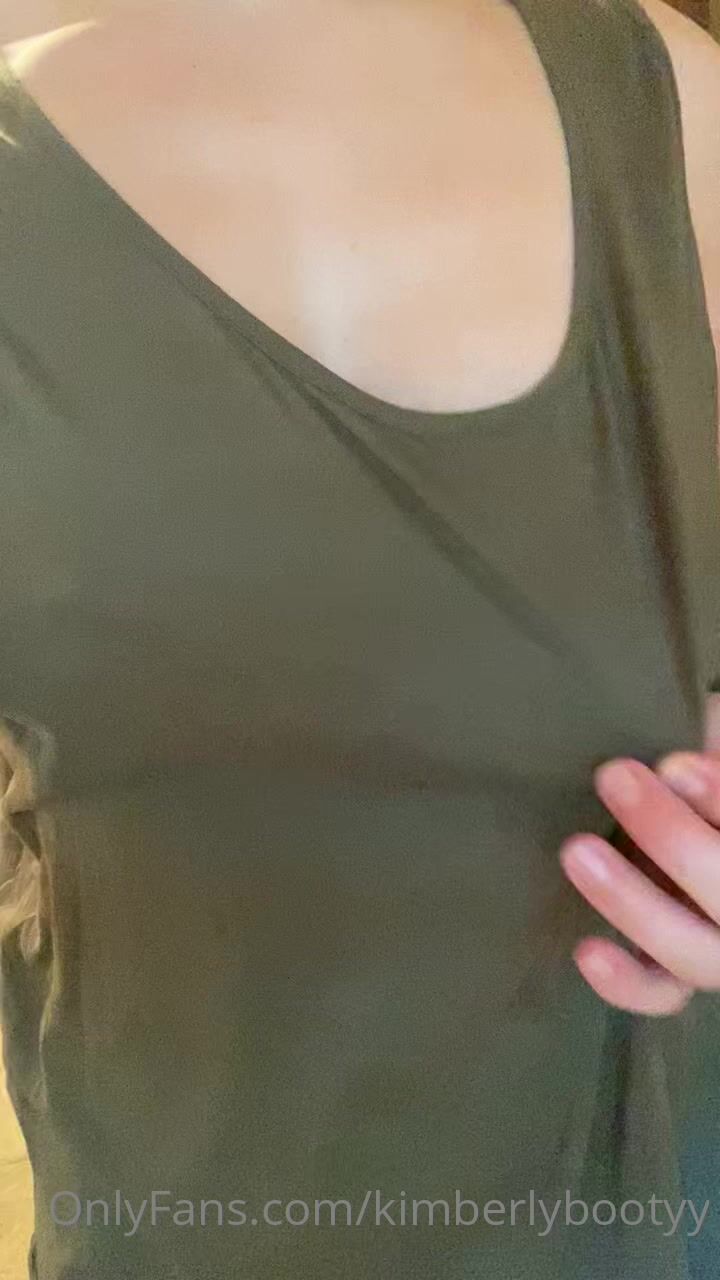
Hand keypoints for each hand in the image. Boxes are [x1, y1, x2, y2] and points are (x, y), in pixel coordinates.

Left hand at [559, 696, 719, 1015]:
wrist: (677, 808)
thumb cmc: (689, 778)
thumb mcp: (706, 756)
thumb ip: (702, 766)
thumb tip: (673, 766)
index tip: (677, 764)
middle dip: (673, 838)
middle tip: (614, 777)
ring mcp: (716, 940)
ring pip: (693, 953)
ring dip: (634, 903)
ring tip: (577, 851)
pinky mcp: (678, 967)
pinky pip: (661, 992)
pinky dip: (627, 981)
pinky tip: (586, 951)